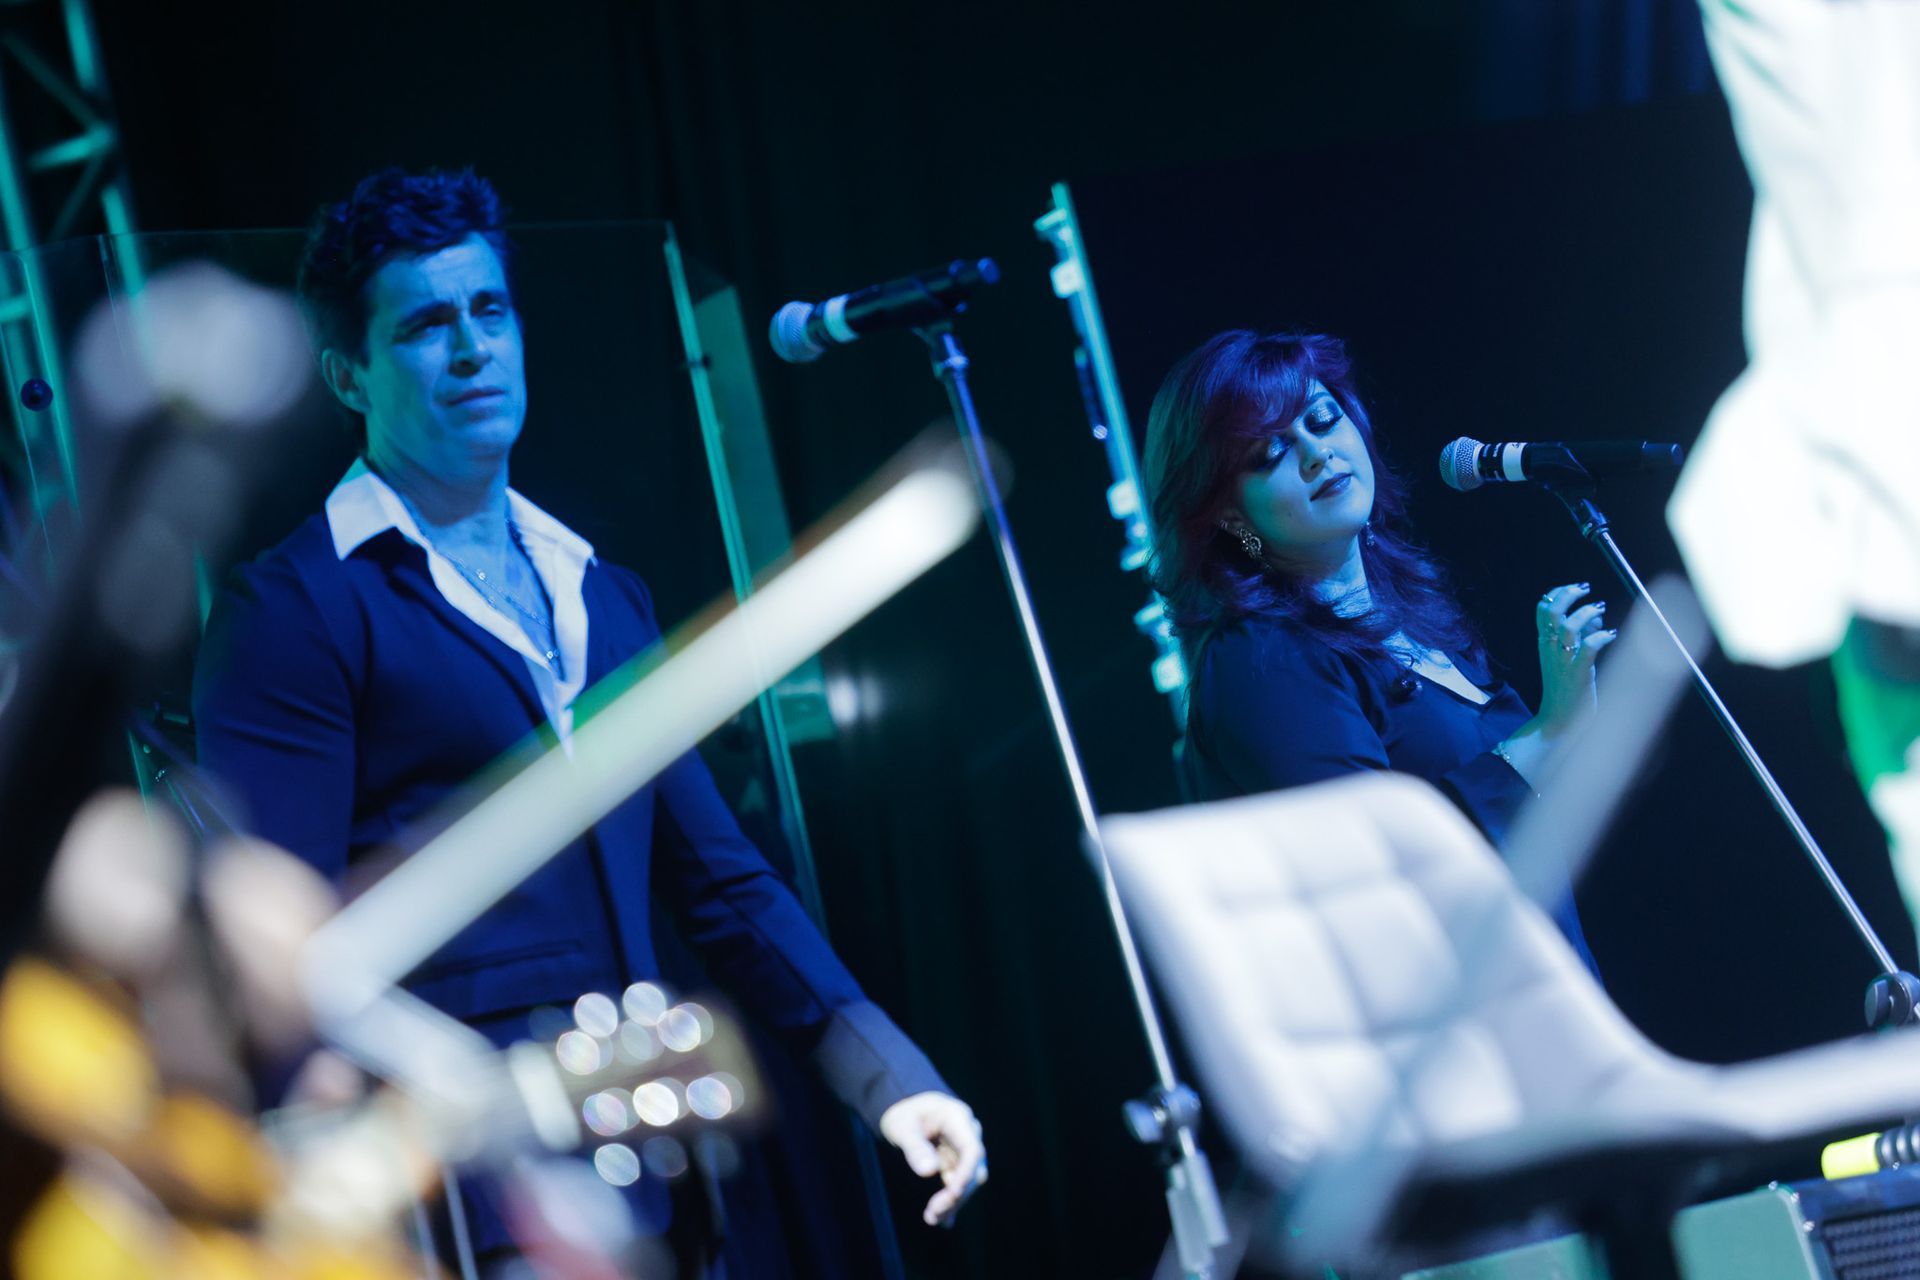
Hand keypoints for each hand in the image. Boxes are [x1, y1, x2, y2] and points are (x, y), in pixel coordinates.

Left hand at [878, 1091, 986, 1225]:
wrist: (904, 1109)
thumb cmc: (903, 1113)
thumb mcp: (902, 1126)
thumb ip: (914, 1147)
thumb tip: (929, 1171)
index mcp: (957, 1119)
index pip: (972, 1149)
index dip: (966, 1174)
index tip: (953, 1194)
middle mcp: (967, 1134)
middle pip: (973, 1169)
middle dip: (957, 1194)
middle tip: (934, 1214)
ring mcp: (962, 1149)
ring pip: (966, 1180)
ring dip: (952, 1201)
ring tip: (932, 1218)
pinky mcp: (955, 1162)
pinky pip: (957, 1183)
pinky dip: (949, 1200)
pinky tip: (942, 1220)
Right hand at [1532, 581, 1616, 736]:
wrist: (1558, 720)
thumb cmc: (1566, 689)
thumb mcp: (1568, 658)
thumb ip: (1580, 635)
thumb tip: (1596, 615)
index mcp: (1545, 643)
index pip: (1543, 609)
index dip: (1558, 593)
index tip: (1575, 587)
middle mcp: (1551, 649)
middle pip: (1553, 611)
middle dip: (1569, 595)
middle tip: (1585, 589)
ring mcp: (1563, 661)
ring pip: (1570, 626)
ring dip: (1587, 613)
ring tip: (1600, 610)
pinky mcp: (1578, 673)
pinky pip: (1589, 648)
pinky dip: (1602, 636)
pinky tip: (1611, 634)